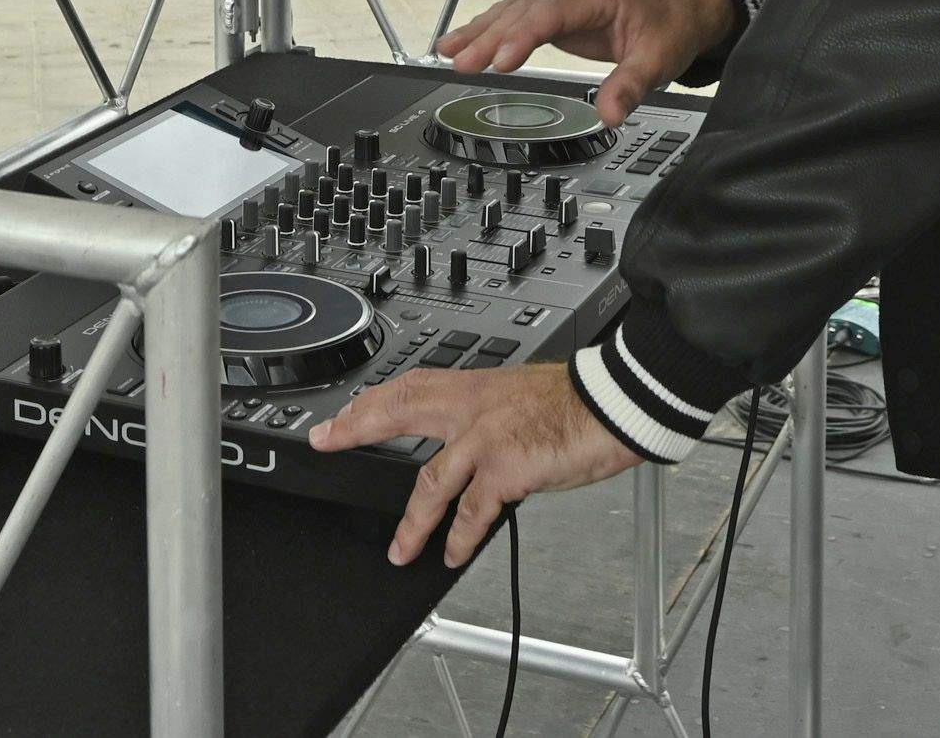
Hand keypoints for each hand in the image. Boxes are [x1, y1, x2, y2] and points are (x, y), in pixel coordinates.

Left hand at [310, 363, 638, 565]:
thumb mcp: (520, 396)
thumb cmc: (577, 402)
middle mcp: (472, 407)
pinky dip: (459, 537)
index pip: (409, 387)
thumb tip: (478, 438)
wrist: (612, 402)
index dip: (372, 399)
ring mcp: (485, 438)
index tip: (345, 411)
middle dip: (357, 427)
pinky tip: (452, 554)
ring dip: (411, 522)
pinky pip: (471, 511)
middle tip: (327, 441)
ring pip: (429, 481)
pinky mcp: (505, 468)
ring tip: (399, 551)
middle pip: (398, 411)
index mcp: (474, 387)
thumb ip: (492, 415)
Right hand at [439, 0, 735, 126]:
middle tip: (460, 62)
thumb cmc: (668, 27)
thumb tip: (609, 114)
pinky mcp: (553, 12)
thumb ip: (629, 86)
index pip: (550, 14)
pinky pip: (513, 17)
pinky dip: (486, 28)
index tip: (500, 60)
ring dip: (479, 31)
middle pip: (521, 12)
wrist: (679, 10)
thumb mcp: (657, 60)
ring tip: (446, 50)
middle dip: (488, 37)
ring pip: (511, 12)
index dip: (522, 37)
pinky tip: (461, 40)